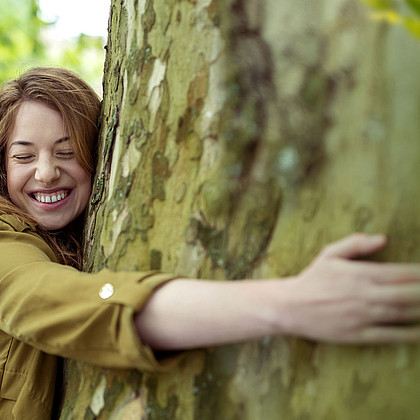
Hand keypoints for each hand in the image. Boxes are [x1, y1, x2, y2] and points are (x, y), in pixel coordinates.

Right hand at [284, 233, 419, 343]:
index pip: (403, 272)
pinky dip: (411, 334)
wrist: (292, 306)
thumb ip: (356, 243)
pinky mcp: (359, 334)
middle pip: (410, 294)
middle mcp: (366, 294)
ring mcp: (364, 316)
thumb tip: (383, 238)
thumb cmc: (313, 278)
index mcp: (361, 273)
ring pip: (404, 313)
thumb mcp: (329, 254)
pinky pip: (391, 335)